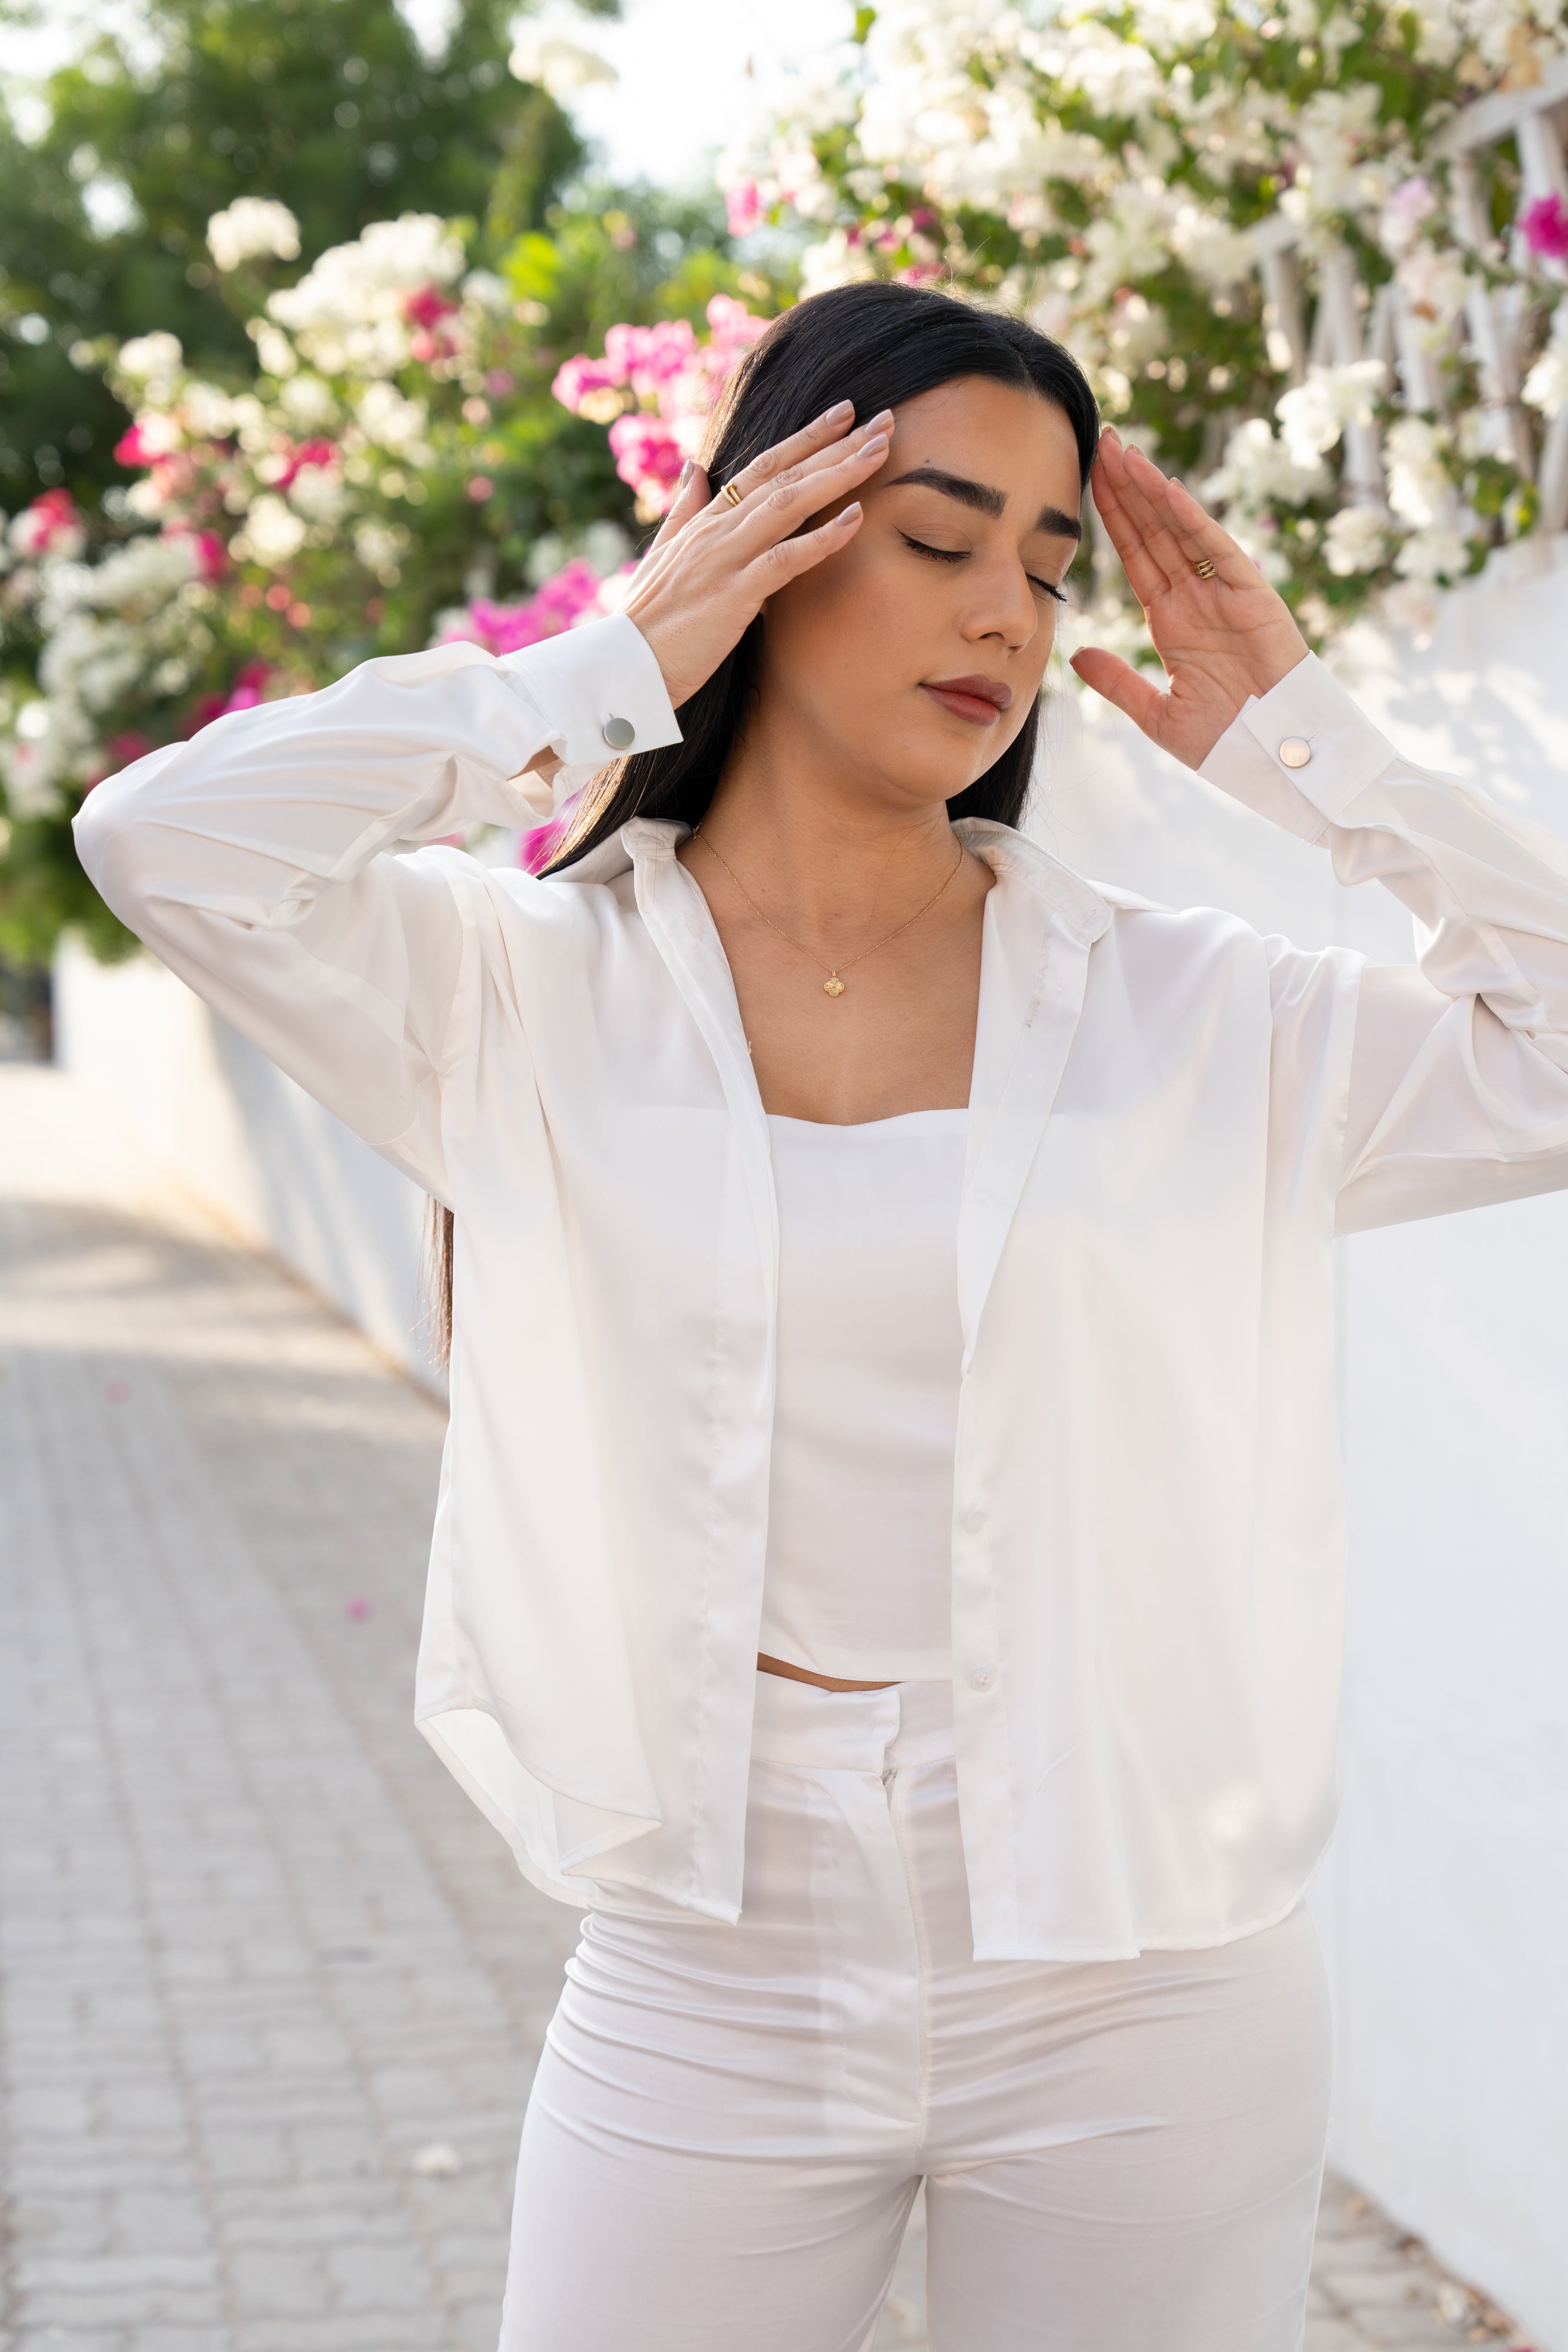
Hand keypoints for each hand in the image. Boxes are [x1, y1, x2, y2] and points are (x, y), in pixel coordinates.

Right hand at [622, 403, 893, 710]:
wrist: (621, 666)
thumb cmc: (646, 621)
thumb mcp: (663, 554)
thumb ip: (684, 510)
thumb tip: (695, 467)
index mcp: (705, 520)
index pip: (762, 465)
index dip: (806, 437)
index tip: (845, 414)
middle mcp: (717, 530)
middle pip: (784, 475)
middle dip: (836, 445)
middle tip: (884, 421)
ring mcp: (725, 559)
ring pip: (789, 504)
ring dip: (837, 476)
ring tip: (879, 452)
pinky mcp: (732, 596)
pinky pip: (784, 560)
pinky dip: (821, 538)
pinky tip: (856, 518)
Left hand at [1069, 427, 1309, 770]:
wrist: (1277, 760)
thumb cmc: (1228, 743)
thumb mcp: (1158, 716)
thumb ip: (1118, 682)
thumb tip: (1075, 655)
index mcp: (1171, 622)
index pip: (1135, 557)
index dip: (1114, 519)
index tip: (1091, 481)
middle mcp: (1196, 599)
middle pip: (1154, 532)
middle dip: (1129, 489)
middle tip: (1104, 442)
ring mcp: (1224, 594)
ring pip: (1181, 531)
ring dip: (1153, 491)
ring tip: (1126, 453)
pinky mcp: (1253, 597)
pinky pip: (1219, 551)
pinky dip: (1194, 521)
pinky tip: (1167, 491)